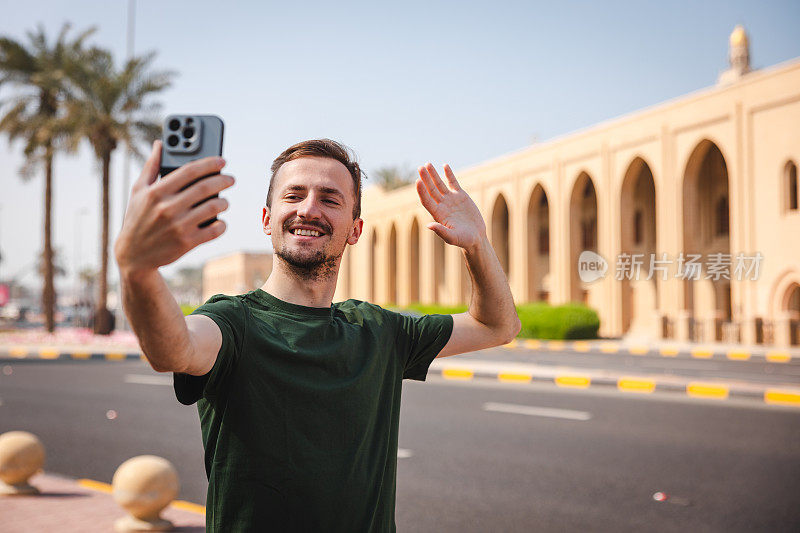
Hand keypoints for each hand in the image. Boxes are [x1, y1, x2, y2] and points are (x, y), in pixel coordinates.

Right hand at [114, 140, 234, 275]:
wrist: (133, 255)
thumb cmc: (137, 218)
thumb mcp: (138, 191)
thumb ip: (151, 166)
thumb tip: (160, 143)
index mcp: (156, 192)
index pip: (189, 170)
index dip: (209, 163)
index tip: (222, 161)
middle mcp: (167, 208)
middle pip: (205, 188)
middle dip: (223, 180)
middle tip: (230, 179)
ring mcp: (178, 226)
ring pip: (213, 207)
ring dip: (224, 202)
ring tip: (224, 201)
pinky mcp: (187, 242)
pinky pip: (214, 230)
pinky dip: (222, 224)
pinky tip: (220, 221)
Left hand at [416, 163, 485, 251]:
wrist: (476, 237)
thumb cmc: (464, 240)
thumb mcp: (452, 238)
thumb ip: (441, 232)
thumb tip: (429, 225)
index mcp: (438, 214)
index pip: (427, 200)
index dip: (422, 191)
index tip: (418, 181)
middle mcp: (442, 205)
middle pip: (431, 190)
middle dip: (426, 179)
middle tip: (420, 168)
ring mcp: (450, 200)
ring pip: (440, 184)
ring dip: (433, 175)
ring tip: (427, 164)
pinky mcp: (460, 196)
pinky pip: (453, 183)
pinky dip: (449, 174)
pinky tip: (444, 166)